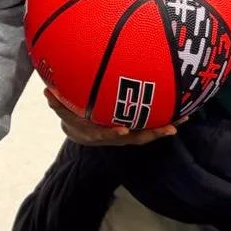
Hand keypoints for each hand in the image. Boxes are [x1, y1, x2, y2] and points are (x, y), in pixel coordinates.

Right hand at [46, 89, 177, 146]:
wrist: (81, 130)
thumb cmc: (73, 116)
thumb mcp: (62, 110)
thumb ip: (57, 103)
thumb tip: (47, 92)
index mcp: (96, 132)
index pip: (105, 134)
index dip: (113, 133)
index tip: (122, 131)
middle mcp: (114, 136)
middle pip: (134, 137)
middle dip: (152, 133)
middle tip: (170, 128)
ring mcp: (126, 134)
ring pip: (146, 133)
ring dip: (164, 127)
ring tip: (184, 118)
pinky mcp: (134, 129)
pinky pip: (150, 126)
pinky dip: (164, 121)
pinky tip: (181, 111)